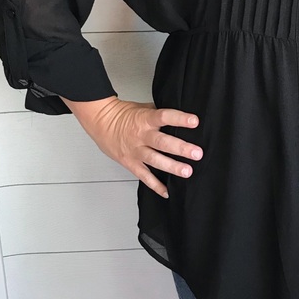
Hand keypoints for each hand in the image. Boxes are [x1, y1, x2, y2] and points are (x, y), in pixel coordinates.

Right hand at [67, 95, 202, 198]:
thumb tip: (180, 113)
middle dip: (181, 148)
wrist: (101, 122)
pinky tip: (167, 192)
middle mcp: (141, 136)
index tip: (194, 121)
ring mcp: (136, 151)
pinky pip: (144, 176)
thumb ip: (160, 112)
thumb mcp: (144, 107)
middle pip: (162, 142)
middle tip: (196, 153)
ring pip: (155, 160)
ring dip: (172, 167)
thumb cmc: (124, 114)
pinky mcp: (130, 163)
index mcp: (146, 119)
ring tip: (187, 171)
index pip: (164, 116)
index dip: (179, 119)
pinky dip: (155, 185)